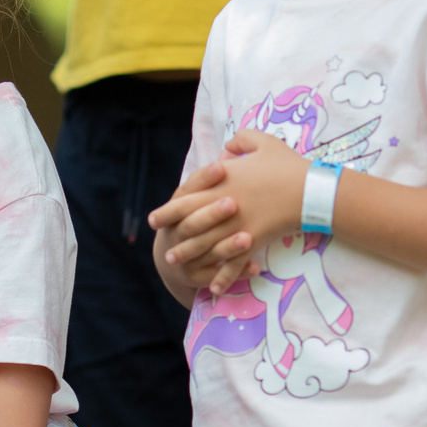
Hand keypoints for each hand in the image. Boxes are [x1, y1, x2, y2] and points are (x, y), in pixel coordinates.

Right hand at [149, 158, 255, 290]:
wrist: (171, 256)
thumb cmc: (194, 214)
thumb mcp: (196, 193)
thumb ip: (212, 173)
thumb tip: (230, 149)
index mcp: (180, 205)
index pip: (189, 189)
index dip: (205, 178)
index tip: (223, 167)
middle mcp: (178, 230)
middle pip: (192, 222)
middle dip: (211, 213)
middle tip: (233, 203)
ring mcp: (185, 255)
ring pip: (205, 251)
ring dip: (226, 246)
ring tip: (247, 238)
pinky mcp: (195, 276)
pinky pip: (215, 276)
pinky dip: (235, 272)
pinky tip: (254, 266)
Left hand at [152, 131, 310, 290]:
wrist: (310, 189)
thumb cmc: (287, 165)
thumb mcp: (263, 142)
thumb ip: (240, 141)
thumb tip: (226, 149)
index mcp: (223, 182)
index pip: (186, 197)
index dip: (169, 209)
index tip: (155, 218)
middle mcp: (224, 205)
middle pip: (191, 223)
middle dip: (173, 235)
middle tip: (162, 246)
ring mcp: (237, 226)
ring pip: (206, 245)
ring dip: (189, 256)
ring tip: (175, 264)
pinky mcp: (252, 241)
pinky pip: (233, 262)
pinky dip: (223, 276)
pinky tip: (213, 288)